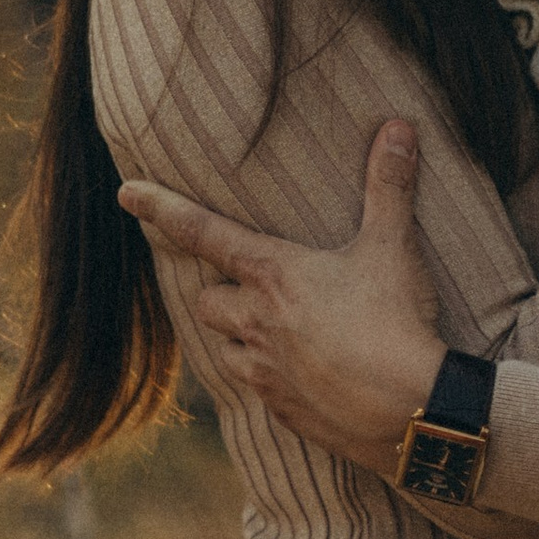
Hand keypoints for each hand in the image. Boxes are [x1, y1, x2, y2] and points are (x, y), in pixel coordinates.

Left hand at [117, 121, 444, 470]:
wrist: (411, 409)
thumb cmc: (396, 321)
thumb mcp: (394, 247)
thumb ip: (389, 185)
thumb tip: (399, 127)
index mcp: (274, 274)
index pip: (203, 231)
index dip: (162, 208)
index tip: (127, 193)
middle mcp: (256, 321)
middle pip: (206, 300)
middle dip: (221, 292)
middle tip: (256, 287)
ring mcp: (264, 371)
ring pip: (222, 349)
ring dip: (239, 337)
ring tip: (276, 331)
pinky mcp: (281, 411)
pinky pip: (256, 391)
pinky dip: (270, 378)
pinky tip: (304, 376)